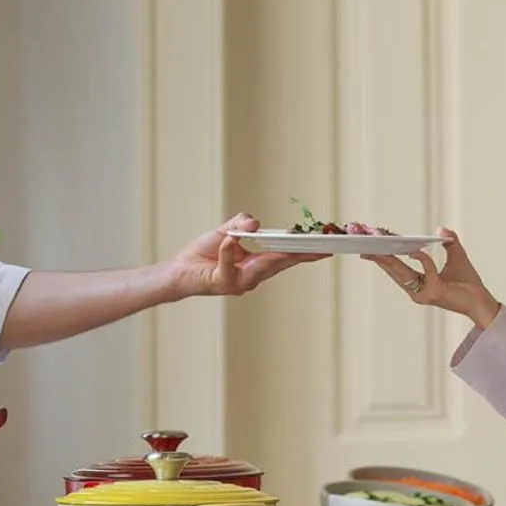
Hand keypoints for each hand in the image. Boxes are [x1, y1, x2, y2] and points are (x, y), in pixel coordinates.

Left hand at [168, 213, 325, 298]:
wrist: (180, 270)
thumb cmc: (204, 252)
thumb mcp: (226, 231)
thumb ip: (241, 223)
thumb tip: (255, 221)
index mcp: (258, 264)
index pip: (286, 256)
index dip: (305, 252)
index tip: (325, 246)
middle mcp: (253, 277)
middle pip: (282, 264)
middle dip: (302, 255)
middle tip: (322, 247)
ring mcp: (240, 283)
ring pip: (262, 266)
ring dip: (276, 253)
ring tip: (292, 241)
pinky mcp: (224, 284)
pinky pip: (229, 266)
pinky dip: (229, 251)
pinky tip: (229, 240)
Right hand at [371, 229, 501, 328]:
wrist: (482, 301)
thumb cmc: (469, 285)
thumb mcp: (457, 257)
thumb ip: (449, 242)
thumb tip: (442, 228)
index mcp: (419, 284)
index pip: (398, 269)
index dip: (386, 257)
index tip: (375, 245)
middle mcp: (417, 291)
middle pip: (394, 271)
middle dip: (380, 257)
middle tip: (367, 245)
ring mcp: (424, 294)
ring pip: (403, 272)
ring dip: (390, 259)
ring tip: (379, 247)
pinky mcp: (434, 292)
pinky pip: (426, 271)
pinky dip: (421, 259)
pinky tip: (415, 249)